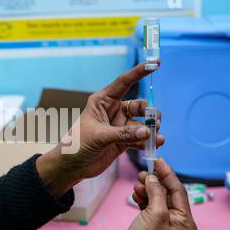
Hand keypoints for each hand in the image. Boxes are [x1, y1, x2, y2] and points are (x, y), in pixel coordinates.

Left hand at [37, 63, 164, 196]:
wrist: (72, 166)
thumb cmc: (77, 145)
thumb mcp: (99, 136)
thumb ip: (124, 134)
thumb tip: (148, 131)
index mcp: (102, 101)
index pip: (124, 82)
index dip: (139, 72)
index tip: (155, 63)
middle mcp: (113, 111)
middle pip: (139, 105)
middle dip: (150, 112)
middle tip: (156, 122)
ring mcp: (119, 126)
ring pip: (142, 123)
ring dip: (151, 129)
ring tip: (157, 137)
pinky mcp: (123, 141)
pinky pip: (140, 137)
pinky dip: (148, 141)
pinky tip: (154, 144)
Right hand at [103, 158, 197, 229]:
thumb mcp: (155, 214)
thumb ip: (157, 192)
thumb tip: (153, 177)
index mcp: (186, 223)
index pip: (179, 191)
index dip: (168, 174)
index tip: (159, 161)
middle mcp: (176, 223)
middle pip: (167, 193)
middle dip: (155, 182)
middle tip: (143, 172)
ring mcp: (161, 223)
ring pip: (156, 197)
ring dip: (146, 189)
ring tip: (137, 185)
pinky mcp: (147, 224)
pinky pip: (147, 204)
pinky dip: (141, 197)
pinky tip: (135, 194)